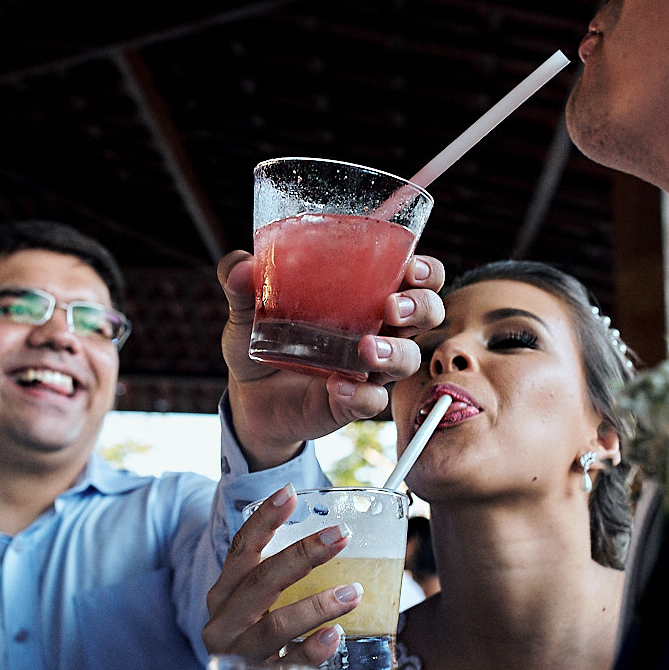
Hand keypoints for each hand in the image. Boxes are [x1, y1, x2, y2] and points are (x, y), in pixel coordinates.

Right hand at [203, 483, 360, 667]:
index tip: (289, 493)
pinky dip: (312, 649)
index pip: (241, 549)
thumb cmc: (270, 653)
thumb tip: (336, 537)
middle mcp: (222, 623)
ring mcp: (237, 658)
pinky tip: (335, 636)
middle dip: (302, 554)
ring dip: (316, 604)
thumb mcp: (267, 612)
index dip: (264, 520)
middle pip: (260, 581)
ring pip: (274, 624)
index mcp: (224, 595)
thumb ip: (285, 580)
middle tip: (341, 535)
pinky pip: (288, 666)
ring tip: (353, 591)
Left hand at [219, 249, 444, 468]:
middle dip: (421, 307)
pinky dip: (360, 395)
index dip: (426, 270)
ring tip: (365, 350)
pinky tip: (335, 388)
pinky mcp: (352, 402)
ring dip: (396, 352)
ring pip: (409, 360)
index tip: (410, 266)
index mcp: (364, 297)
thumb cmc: (260, 341)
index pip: (415, 277)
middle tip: (392, 306)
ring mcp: (368, 369)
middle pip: (428, 314)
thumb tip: (240, 266)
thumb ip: (241, 285)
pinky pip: (372, 401)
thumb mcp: (246, 310)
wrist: (247, 397)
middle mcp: (377, 330)